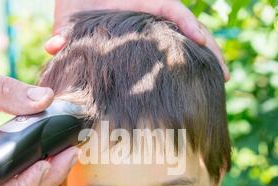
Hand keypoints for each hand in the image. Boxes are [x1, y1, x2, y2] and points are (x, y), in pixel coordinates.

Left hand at [46, 0, 228, 79]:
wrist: (80, 0)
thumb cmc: (78, 2)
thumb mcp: (73, 15)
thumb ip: (65, 30)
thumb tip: (54, 47)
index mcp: (140, 6)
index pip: (172, 10)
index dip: (188, 25)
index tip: (200, 42)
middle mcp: (153, 19)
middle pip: (190, 29)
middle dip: (209, 50)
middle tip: (224, 76)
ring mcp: (154, 31)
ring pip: (187, 41)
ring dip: (205, 59)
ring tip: (220, 82)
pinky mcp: (149, 47)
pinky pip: (173, 54)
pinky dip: (185, 67)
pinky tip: (196, 84)